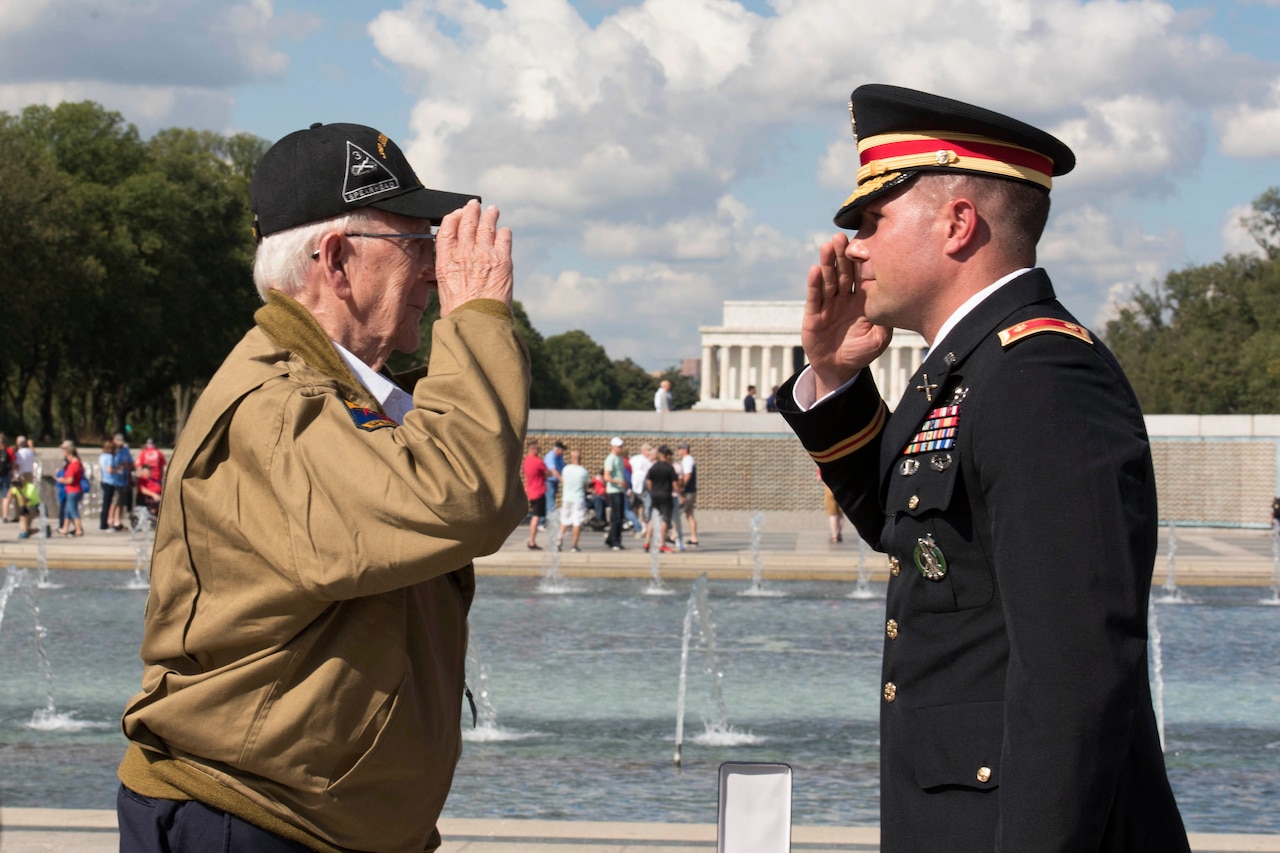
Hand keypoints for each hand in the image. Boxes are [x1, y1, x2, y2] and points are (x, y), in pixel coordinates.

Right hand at [434, 200, 512, 317]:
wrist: (476, 321)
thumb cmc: (458, 311)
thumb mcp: (443, 288)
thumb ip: (448, 269)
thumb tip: (453, 263)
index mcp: (445, 259)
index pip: (447, 229)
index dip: (454, 218)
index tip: (458, 213)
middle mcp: (464, 252)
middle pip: (468, 223)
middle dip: (472, 211)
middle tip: (475, 205)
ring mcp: (484, 254)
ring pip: (487, 226)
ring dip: (490, 216)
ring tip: (492, 210)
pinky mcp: (502, 260)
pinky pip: (504, 238)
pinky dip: (504, 233)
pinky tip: (504, 231)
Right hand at [802, 233, 891, 396]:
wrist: (839, 369)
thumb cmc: (861, 352)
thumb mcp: (880, 338)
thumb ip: (886, 320)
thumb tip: (892, 301)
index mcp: (863, 300)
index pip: (862, 276)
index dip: (862, 261)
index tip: (865, 245)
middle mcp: (845, 298)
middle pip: (844, 272)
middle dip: (842, 255)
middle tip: (841, 237)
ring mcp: (828, 305)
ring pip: (828, 281)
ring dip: (827, 264)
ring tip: (827, 247)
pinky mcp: (814, 315)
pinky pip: (815, 297)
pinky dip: (815, 284)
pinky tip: (815, 270)